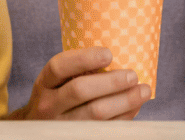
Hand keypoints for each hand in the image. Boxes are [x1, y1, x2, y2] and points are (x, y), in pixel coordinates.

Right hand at [10, 47, 149, 120]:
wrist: (40, 131)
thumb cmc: (58, 98)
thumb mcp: (57, 83)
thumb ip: (78, 71)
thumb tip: (120, 55)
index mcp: (45, 83)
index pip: (59, 66)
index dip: (84, 58)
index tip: (109, 53)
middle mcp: (48, 105)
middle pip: (80, 91)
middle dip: (111, 82)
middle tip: (133, 75)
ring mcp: (61, 125)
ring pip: (95, 114)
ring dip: (124, 101)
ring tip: (144, 91)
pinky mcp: (77, 138)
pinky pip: (104, 129)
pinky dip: (124, 117)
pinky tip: (136, 106)